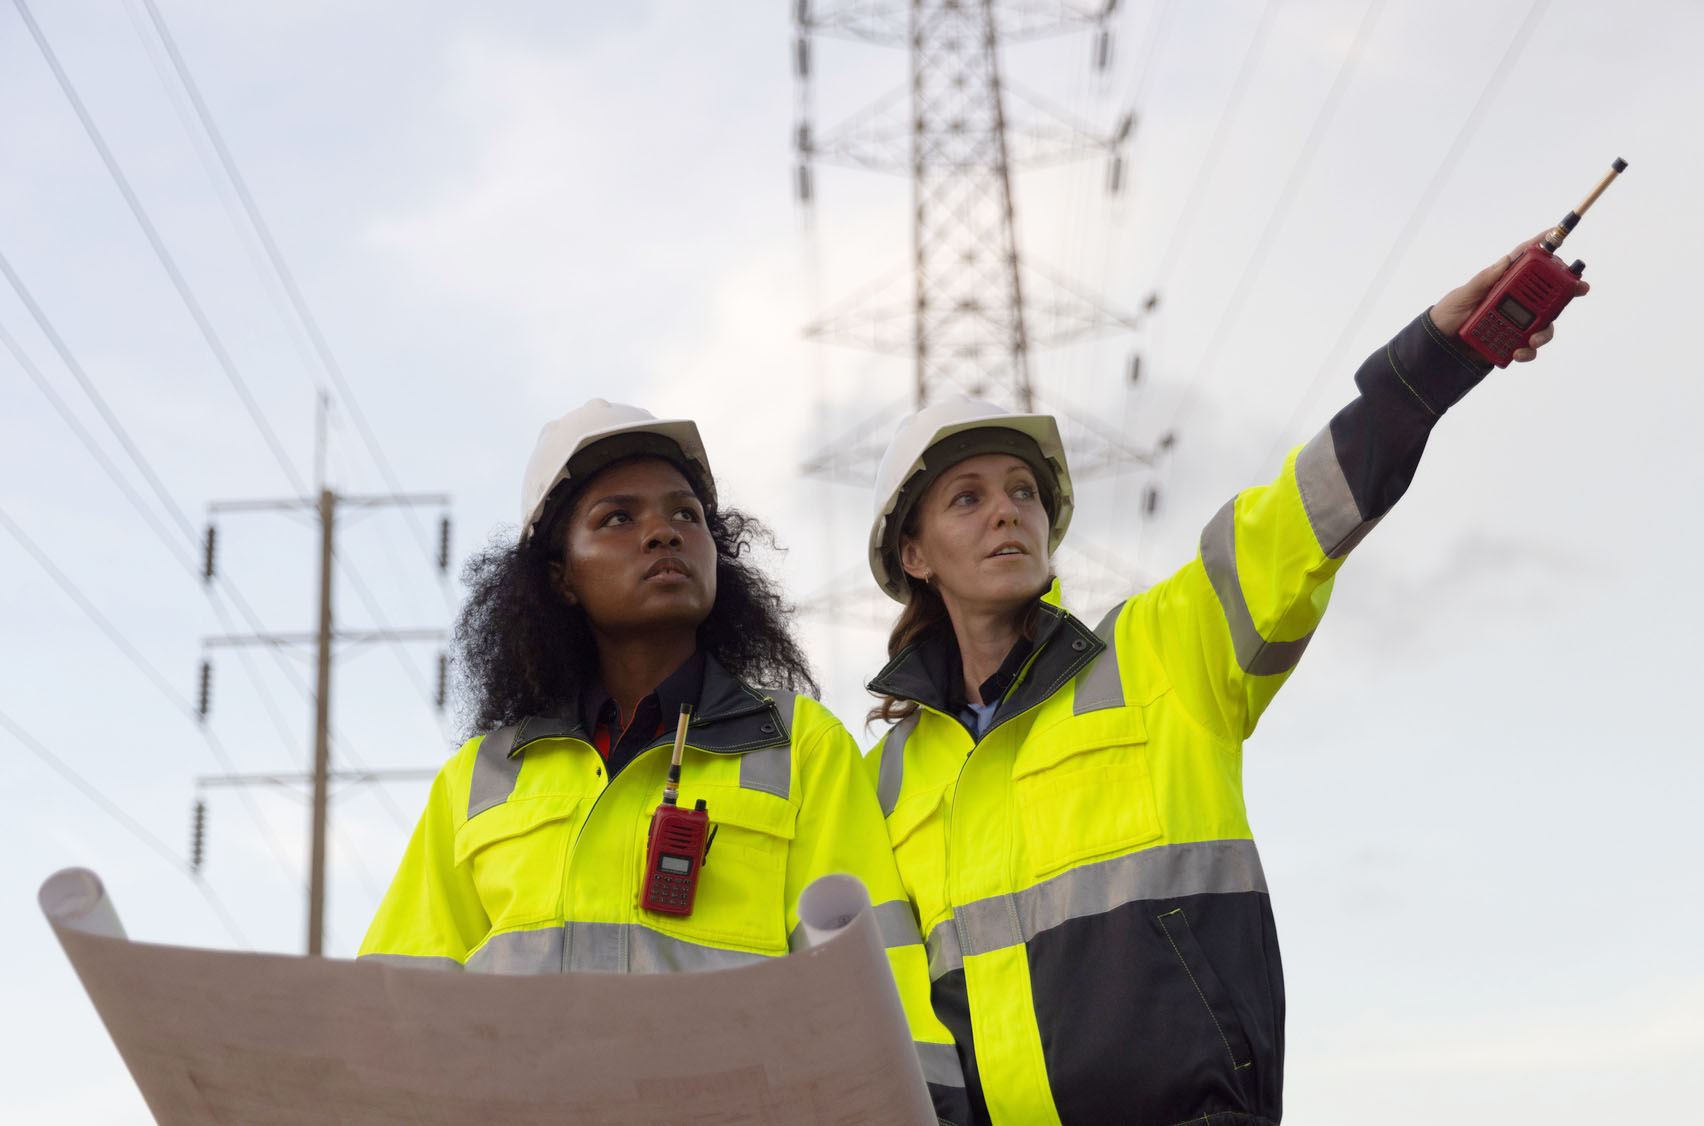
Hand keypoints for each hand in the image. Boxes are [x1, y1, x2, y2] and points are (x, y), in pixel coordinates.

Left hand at [1429, 232, 1590, 361]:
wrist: (1438, 345)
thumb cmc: (1448, 314)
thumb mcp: (1463, 294)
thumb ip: (1484, 279)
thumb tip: (1507, 260)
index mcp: (1502, 282)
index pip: (1527, 263)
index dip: (1545, 249)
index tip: (1559, 235)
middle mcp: (1514, 300)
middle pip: (1548, 294)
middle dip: (1566, 292)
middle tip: (1579, 289)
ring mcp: (1516, 321)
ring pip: (1544, 323)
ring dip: (1545, 331)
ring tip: (1535, 339)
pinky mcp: (1512, 341)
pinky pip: (1529, 347)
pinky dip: (1528, 351)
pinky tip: (1519, 352)